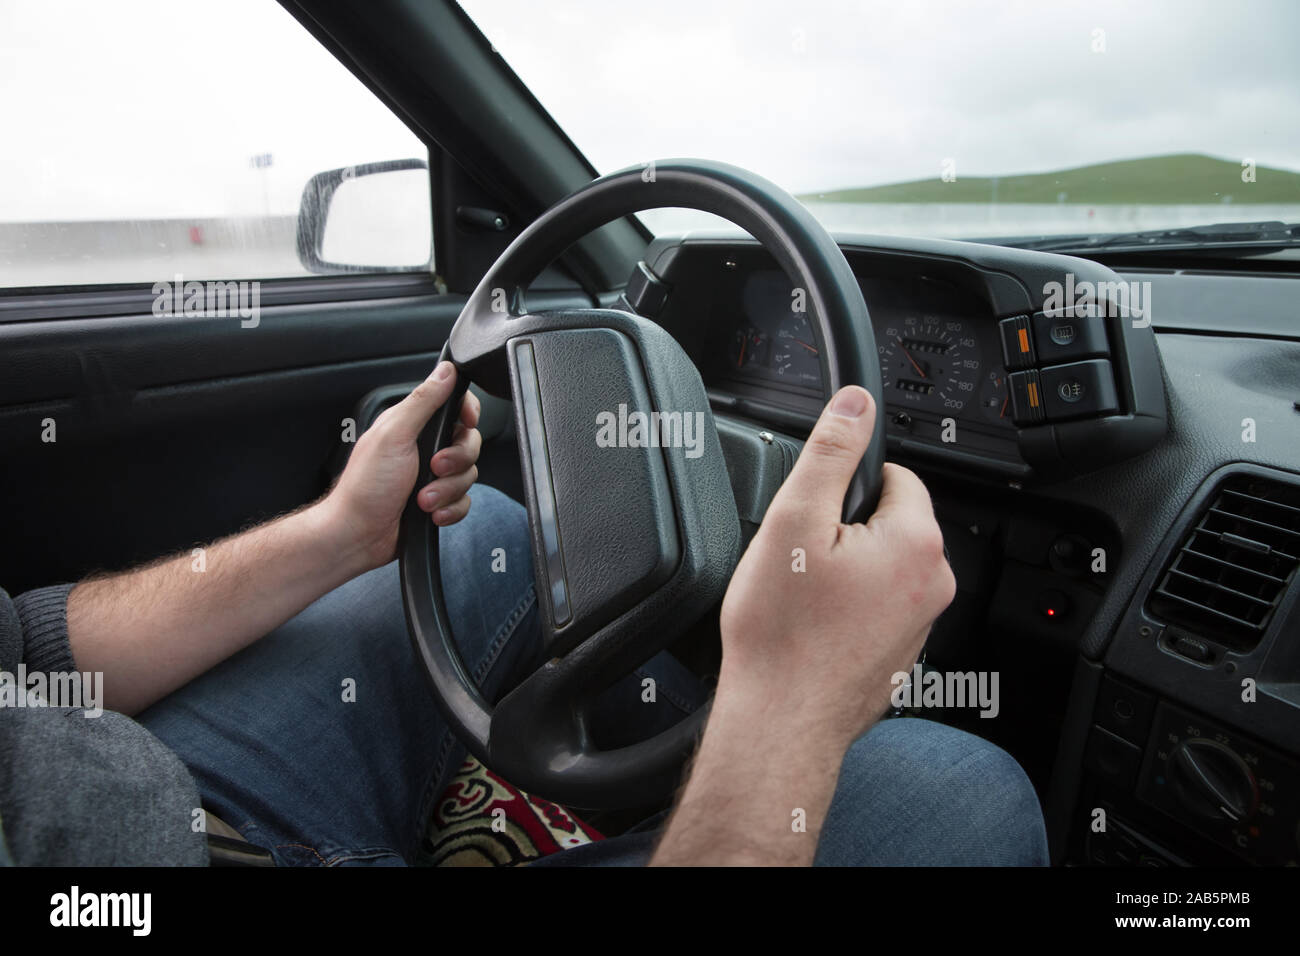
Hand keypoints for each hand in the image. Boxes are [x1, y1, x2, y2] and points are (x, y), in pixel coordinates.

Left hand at [320, 361, 481, 570]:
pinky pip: (464, 501)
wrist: (359, 535)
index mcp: (412, 424)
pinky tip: (432, 514)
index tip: (466, 423)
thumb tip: (446, 370)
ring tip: (422, 499)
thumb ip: (423, 401)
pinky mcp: (438, 501)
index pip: (454, 405)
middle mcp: (424, 447)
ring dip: (447, 490)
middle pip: (468, 442)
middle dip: (456, 460)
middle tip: (433, 468)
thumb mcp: (394, 434)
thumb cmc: (366, 486)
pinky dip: (450, 509)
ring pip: (468, 475)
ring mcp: (432, 476)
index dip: (467, 412)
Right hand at [716, 385, 954, 746]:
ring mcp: (920, 623)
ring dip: (843, 570)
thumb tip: (855, 403)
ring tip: (801, 598)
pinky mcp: (900, 653)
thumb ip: (830, 452)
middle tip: (798, 561)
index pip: (895, 475)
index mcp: (916, 541)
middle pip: (887, 521)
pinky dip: (845, 609)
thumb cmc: (784, 634)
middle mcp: (933, 583)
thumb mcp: (795, 519)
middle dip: (842, 529)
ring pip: (878, 566)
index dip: (844, 486)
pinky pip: (874, 607)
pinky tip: (811, 627)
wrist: (781, 721)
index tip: (813, 514)